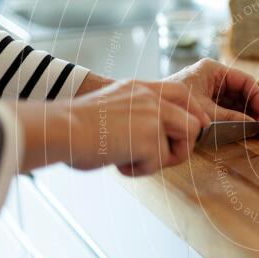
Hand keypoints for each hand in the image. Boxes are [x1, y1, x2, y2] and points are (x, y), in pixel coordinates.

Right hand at [17, 80, 205, 175]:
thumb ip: (135, 118)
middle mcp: (150, 97)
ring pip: (183, 144)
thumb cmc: (72, 128)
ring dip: (160, 160)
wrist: (59, 130)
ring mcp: (153, 115)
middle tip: (158, 159)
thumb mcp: (111, 111)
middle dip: (181, 148)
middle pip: (193, 123)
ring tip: (129, 159)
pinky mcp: (151, 136)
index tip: (199, 128)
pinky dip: (139, 170)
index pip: (181, 92)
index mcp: (138, 88)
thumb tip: (151, 142)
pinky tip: (118, 161)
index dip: (194, 113)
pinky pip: (159, 163)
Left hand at [168, 58, 258, 121]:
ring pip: (235, 100)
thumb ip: (232, 118)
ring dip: (244, 114)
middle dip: (252, 107)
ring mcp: (209, 88)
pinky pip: (225, 107)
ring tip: (254, 128)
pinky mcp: (205, 100)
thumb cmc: (175, 106)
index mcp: (212, 70)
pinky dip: (234, 117)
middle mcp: (212, 76)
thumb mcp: (207, 113)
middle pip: (241, 91)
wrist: (152, 114)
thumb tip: (254, 125)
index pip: (245, 81)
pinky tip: (242, 127)